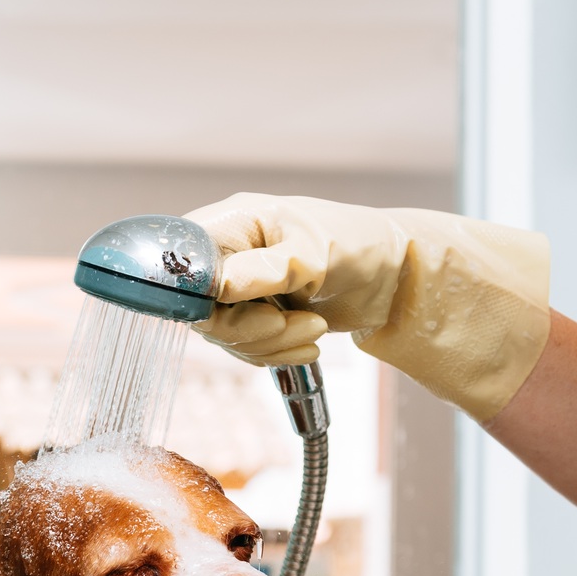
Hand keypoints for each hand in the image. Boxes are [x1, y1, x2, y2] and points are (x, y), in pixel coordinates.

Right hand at [185, 193, 549, 425]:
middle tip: (285, 324)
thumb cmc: (359, 245)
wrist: (392, 278)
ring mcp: (238, 287)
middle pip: (201, 308)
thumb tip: (219, 285)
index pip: (184, 261)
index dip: (197, 294)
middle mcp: (229, 254)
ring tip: (313, 328)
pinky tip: (307, 341)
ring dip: (270, 344)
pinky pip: (244, 349)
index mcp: (235, 222)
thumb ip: (265, 269)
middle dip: (247, 328)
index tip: (229, 310)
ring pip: (224, 336)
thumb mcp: (315, 254)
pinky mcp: (252, 316)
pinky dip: (276, 353)